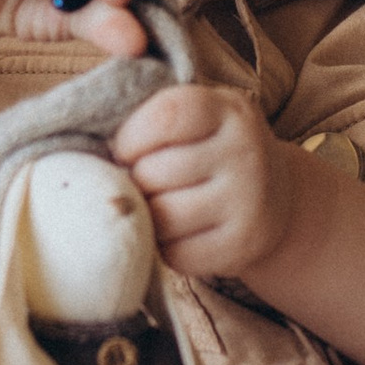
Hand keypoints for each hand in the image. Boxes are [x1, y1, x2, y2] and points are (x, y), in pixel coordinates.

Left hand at [110, 81, 296, 283]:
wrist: (276, 197)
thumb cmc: (212, 150)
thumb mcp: (198, 116)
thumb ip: (151, 116)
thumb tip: (88, 141)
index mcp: (229, 110)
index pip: (166, 116)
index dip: (131, 137)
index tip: (127, 149)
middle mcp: (247, 152)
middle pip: (154, 172)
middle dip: (137, 180)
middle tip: (149, 183)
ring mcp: (249, 201)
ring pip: (162, 217)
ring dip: (149, 215)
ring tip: (162, 205)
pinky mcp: (244, 244)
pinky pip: (177, 254)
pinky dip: (167, 247)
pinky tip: (181, 232)